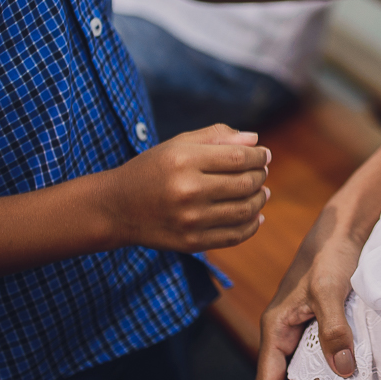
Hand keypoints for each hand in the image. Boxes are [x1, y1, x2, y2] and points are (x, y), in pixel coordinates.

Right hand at [98, 124, 269, 252]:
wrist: (116, 208)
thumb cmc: (152, 169)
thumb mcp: (178, 144)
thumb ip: (216, 136)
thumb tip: (255, 141)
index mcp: (184, 160)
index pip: (238, 157)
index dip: (258, 156)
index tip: (264, 154)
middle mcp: (187, 190)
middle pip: (244, 183)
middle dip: (260, 176)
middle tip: (262, 172)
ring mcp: (190, 220)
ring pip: (244, 210)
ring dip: (260, 199)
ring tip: (262, 192)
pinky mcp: (191, 243)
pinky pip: (234, 236)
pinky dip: (252, 225)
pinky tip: (256, 215)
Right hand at [257, 208, 366, 379]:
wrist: (344, 229)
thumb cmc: (329, 254)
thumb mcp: (329, 290)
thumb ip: (334, 329)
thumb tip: (343, 369)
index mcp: (276, 326)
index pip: (268, 378)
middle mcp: (286, 331)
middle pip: (289, 377)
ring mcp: (304, 328)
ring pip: (309, 367)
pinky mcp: (322, 323)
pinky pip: (325, 353)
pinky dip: (336, 365)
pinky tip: (355, 376)